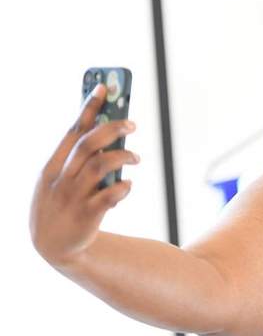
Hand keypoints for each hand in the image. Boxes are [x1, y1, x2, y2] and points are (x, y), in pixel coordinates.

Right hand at [30, 83, 139, 266]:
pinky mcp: (87, 216)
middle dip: (111, 128)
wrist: (53, 247)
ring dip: (122, 156)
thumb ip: (78, 159)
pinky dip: (122, 188)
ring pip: (99, 166)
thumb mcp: (60, 180)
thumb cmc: (62, 205)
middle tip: (132, 123)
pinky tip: (128, 186)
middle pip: (88, 144)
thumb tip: (109, 133)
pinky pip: (108, 197)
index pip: (73, 131)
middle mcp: (62, 178)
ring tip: (136, 157)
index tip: (103, 88)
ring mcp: (73, 197)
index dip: (88, 108)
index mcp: (53, 166)